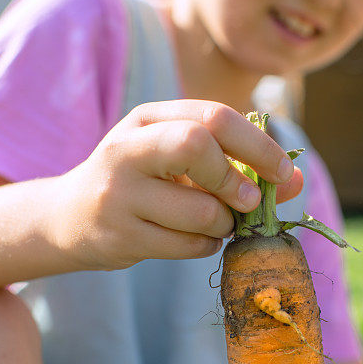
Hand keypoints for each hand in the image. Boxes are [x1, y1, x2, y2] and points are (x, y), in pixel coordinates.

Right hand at [49, 100, 303, 268]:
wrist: (67, 218)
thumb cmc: (140, 182)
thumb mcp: (178, 160)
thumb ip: (235, 164)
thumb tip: (295, 182)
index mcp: (147, 119)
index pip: (213, 117)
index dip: (258, 146)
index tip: (283, 172)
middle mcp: (128, 149)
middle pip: (197, 145)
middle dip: (236, 179)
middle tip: (249, 200)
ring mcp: (119, 194)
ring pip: (201, 210)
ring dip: (225, 224)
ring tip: (218, 223)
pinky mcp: (120, 236)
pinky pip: (188, 246)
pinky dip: (206, 245)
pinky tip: (195, 239)